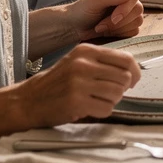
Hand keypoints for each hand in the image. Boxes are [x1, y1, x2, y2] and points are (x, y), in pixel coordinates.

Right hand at [16, 43, 141, 124]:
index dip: (135, 71)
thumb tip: (134, 70)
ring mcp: (79, 83)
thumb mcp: (78, 62)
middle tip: (110, 93)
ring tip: (97, 100)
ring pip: (118, 93)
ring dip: (112, 100)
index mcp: (86, 51)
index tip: (133, 80)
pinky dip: (103, 112)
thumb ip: (103, 62)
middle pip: (125, 77)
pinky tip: (91, 109)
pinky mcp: (76, 102)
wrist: (27, 101)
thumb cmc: (58, 83)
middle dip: (122, 88)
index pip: (126, 59)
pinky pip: (107, 108)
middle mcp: (83, 64)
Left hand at [61, 0, 143, 41]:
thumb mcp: (92, 2)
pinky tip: (108, 31)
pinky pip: (135, 30)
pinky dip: (121, 33)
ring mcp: (130, 9)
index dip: (126, 8)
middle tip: (101, 26)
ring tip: (101, 27)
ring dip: (118, 28)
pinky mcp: (130, 22)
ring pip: (138, 20)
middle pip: (138, 8)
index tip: (114, 18)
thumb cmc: (81, 11)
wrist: (75, 27)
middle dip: (120, 21)